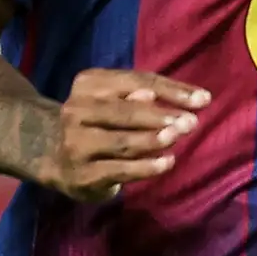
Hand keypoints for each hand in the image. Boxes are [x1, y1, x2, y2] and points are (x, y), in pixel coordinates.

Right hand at [33, 70, 208, 201]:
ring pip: (122, 141)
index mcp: (88, 84)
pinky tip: (168, 162)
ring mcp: (76, 144)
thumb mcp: (113, 100)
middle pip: (126, 111)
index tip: (204, 99)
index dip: (172, 90)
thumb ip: (136, 95)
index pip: (136, 81)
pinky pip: (119, 169)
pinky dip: (146, 166)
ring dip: (154, 139)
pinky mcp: (83, 175)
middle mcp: (76, 110)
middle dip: (162, 116)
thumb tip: (154, 95)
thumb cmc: (97, 123)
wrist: (52, 156)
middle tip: (191, 122)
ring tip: (178, 136)